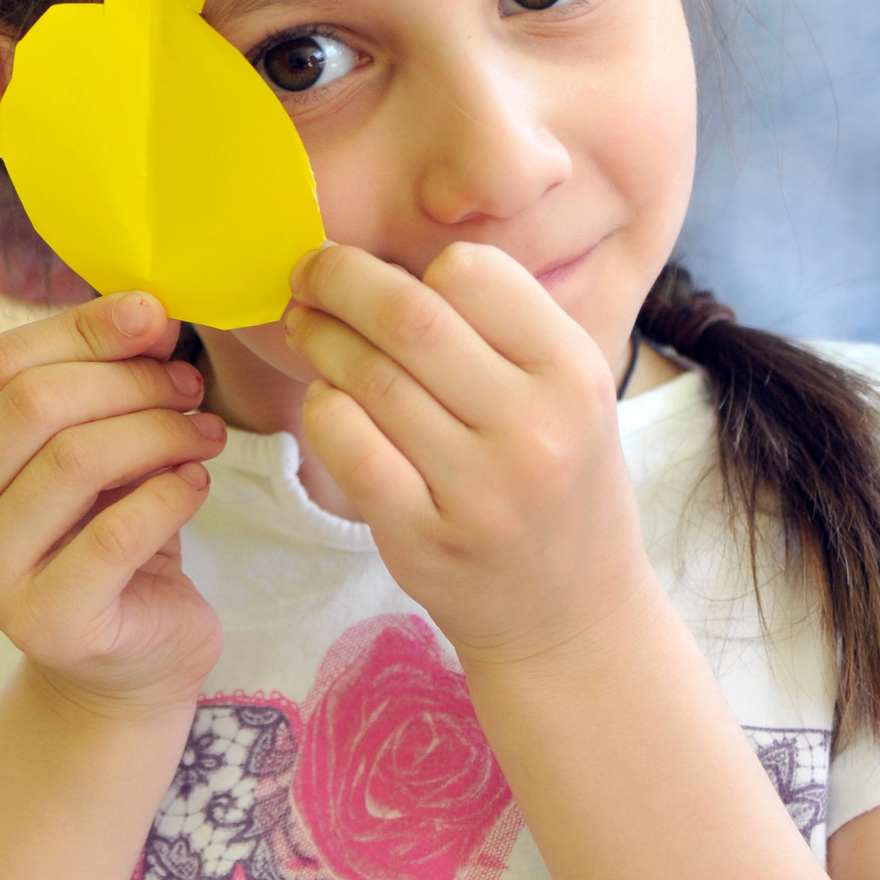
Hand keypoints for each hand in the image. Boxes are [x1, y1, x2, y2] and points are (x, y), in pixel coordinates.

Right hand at [0, 293, 226, 714]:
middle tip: (188, 385)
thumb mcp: (92, 443)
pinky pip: (118, 532)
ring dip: (159, 431)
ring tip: (204, 434)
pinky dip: (171, 493)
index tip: (156, 317)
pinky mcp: (45, 624)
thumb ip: (100, 378)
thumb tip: (147, 311)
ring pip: (77, 460)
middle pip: (34, 405)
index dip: (82, 328)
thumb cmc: (106, 532)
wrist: (128, 655)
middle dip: (127, 380)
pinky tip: (194, 485)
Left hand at [285, 242, 647, 665]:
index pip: (473, 272)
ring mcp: (476, 490)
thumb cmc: (562, 486)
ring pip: (367, 378)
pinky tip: (325, 400)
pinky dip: (323, 409)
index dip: (417, 266)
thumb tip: (404, 260)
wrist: (574, 619)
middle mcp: (533, 429)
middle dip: (340, 279)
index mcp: (575, 375)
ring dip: (319, 339)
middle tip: (309, 273)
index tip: (387, 271)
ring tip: (304, 326)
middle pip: (408, 317)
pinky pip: (347, 446)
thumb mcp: (574, 398)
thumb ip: (510, 331)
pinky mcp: (423, 540)